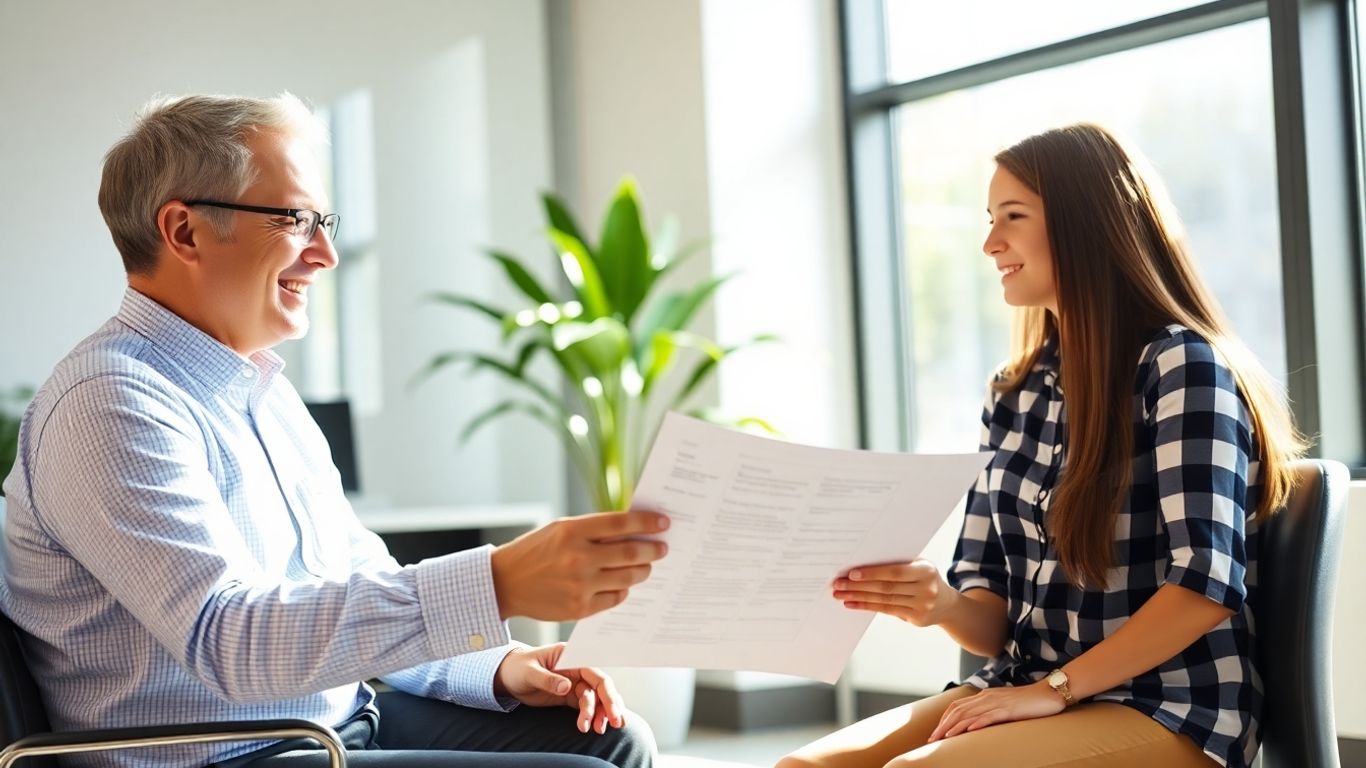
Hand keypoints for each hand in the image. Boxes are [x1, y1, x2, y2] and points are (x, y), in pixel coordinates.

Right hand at [491, 511, 669, 620]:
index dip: (647, 523)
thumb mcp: (560, 529)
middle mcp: (578, 557)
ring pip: (627, 578)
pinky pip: (615, 599)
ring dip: (642, 571)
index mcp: (573, 531)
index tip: (664, 523)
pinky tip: (623, 584)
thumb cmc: (536, 550)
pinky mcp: (579, 608)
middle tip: (663, 549)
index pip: (621, 524)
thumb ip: (593, 529)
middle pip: (630, 553)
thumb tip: (632, 531)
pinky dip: (623, 590)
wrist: (506, 582)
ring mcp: (580, 585)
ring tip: (646, 567)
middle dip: (652, 550)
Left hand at [494, 643, 625, 733]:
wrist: (508, 676)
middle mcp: (577, 668)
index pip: (595, 673)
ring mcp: (576, 682)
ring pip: (597, 698)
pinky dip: (594, 715)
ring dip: (602, 713)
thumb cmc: (517, 668)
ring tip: (599, 730)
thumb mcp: (529, 672)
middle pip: (601, 686)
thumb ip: (547, 679)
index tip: (611, 710)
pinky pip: (588, 705)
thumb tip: (567, 687)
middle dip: (609, 705)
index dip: (606, 691)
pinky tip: (597, 726)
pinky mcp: (571, 695)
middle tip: (613, 724)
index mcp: (571, 656)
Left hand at [831, 558, 954, 626]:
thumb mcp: (919, 566)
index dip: (872, 573)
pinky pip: (886, 610)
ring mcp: (922, 605)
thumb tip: (863, 563)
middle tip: (838, 584)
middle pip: (886, 587)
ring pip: (884, 600)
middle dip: (859, 586)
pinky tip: (852, 603)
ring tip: (840, 594)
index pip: (894, 572)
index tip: (851, 573)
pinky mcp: (916, 618)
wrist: (947, 604)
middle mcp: (926, 589)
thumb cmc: (926, 578)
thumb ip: (898, 564)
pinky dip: (867, 606)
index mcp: (926, 570)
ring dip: (858, 597)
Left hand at [927, 682, 1064, 741]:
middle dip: (943, 725)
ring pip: (970, 714)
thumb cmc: (1029, 702)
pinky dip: (977, 724)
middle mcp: (987, 697)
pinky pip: (989, 716)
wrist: (1049, 693)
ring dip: (954, 727)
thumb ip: (992, 711)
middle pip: (958, 711)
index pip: (957, 706)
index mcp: (985, 696)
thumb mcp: (1006, 706)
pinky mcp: (1009, 709)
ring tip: (943, 738)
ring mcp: (998, 702)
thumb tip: (978, 725)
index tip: (936, 732)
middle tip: (932, 739)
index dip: (944, 719)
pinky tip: (968, 732)